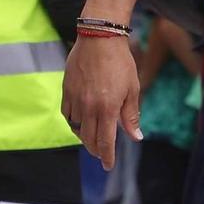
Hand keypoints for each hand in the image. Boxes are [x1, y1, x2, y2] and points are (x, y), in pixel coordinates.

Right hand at [62, 32, 143, 169]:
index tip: (108, 165)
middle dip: (96, 150)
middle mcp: (89, 107)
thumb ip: (131, 116)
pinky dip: (73, 122)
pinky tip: (80, 122)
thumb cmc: (120, 63)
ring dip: (84, 137)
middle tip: (102, 153)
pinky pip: (67, 114)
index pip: (105, 142)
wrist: (100, 38)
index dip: (106, 157)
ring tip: (92, 137)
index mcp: (107, 109)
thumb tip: (136, 137)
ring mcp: (76, 99)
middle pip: (89, 139)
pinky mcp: (67, 90)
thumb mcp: (132, 89)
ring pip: (76, 129)